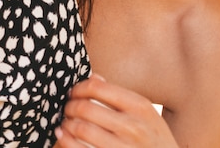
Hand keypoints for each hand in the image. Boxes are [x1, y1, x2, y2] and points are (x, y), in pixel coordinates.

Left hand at [55, 75, 178, 147]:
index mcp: (140, 107)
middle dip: (70, 106)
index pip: (98, 88)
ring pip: (80, 129)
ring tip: (65, 122)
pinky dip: (65, 141)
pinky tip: (63, 136)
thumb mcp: (147, 114)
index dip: (79, 88)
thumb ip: (121, 96)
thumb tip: (93, 78)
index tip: (74, 92)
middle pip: (85, 108)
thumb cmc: (156, 140)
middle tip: (67, 108)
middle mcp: (133, 127)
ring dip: (67, 124)